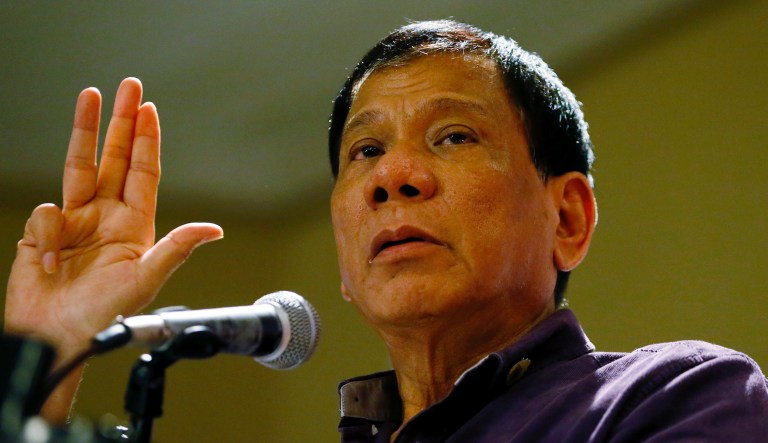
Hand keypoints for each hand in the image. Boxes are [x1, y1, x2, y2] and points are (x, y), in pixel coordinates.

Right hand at [4, 78, 222, 419]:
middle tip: (130, 85)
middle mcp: (106, 215)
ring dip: (86, 129)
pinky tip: (50, 262)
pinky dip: (47, 235)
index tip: (150, 109)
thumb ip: (176, 249)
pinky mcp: (44, 231)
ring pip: (80, 165)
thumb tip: (214, 229)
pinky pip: (45, 215)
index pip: (143, 173)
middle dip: (123, 121)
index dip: (148, 141)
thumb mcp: (146, 278)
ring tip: (91, 94)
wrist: (57, 335)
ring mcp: (74, 221)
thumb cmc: (105, 313)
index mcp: (134, 224)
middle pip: (115, 157)